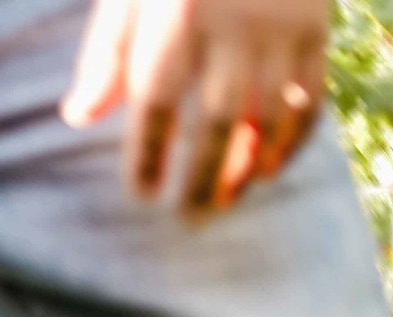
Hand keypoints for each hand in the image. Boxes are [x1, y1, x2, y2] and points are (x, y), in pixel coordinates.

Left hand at [61, 0, 328, 215]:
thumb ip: (106, 54)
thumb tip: (77, 118)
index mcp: (173, 17)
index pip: (155, 101)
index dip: (148, 152)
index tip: (142, 193)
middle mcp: (228, 27)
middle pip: (214, 120)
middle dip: (201, 177)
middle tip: (189, 220)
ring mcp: (277, 29)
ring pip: (266, 115)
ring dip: (247, 166)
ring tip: (228, 202)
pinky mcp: (314, 28)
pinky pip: (308, 98)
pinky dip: (293, 139)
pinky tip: (270, 168)